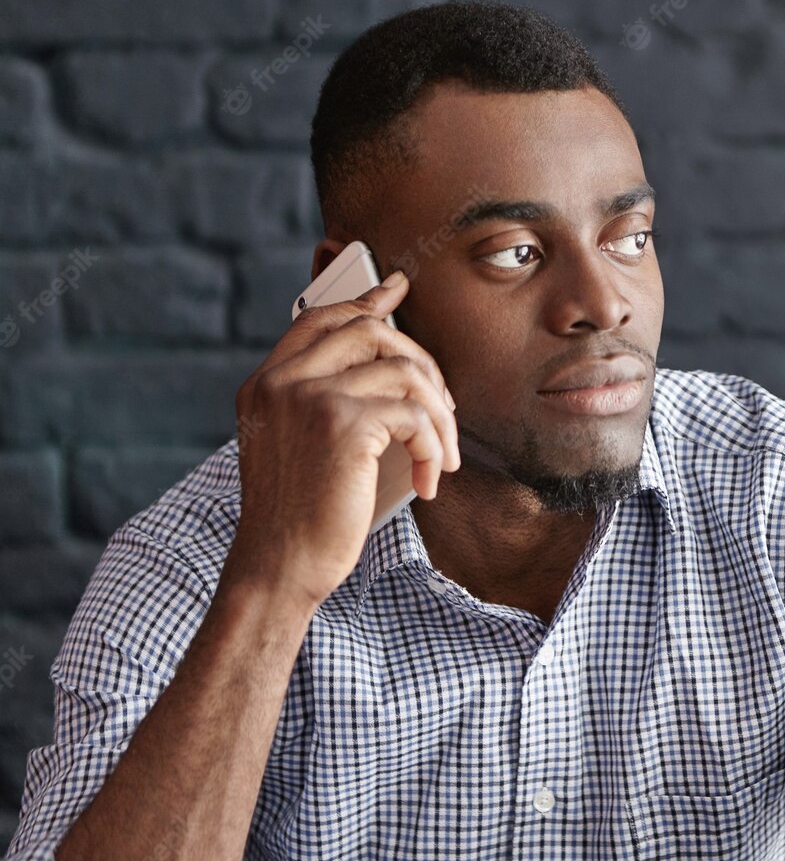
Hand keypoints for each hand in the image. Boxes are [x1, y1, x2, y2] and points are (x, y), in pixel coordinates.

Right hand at [226, 271, 460, 608]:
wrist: (278, 570)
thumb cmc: (300, 519)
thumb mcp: (300, 449)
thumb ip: (325, 403)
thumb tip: (392, 367)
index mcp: (266, 385)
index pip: (319, 319)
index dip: (363, 301)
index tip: (396, 290)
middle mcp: (281, 383)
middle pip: (370, 331)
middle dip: (422, 364)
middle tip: (443, 407)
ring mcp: (309, 399)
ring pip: (404, 371)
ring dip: (439, 416)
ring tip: (440, 456)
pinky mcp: (343, 425)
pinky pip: (415, 416)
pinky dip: (434, 447)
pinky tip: (428, 480)